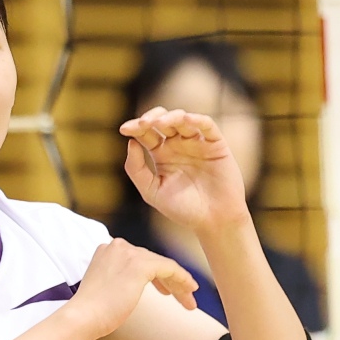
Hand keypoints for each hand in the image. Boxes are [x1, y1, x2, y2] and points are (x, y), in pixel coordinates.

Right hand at [63, 238, 198, 339]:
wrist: (83, 317)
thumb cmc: (92, 312)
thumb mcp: (107, 287)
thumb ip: (121, 279)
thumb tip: (135, 285)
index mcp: (107, 249)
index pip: (140, 259)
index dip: (157, 276)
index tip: (167, 292)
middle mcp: (118, 246)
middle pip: (153, 261)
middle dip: (170, 281)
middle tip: (183, 299)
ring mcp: (129, 253)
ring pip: (163, 265)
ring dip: (179, 283)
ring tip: (189, 302)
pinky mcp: (140, 265)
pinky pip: (170, 268)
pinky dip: (182, 279)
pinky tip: (190, 290)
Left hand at [120, 109, 251, 237]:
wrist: (214, 221)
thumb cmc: (183, 210)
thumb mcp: (152, 192)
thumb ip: (137, 169)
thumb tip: (130, 142)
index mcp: (161, 154)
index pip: (145, 133)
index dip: (134, 127)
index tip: (124, 130)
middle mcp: (178, 144)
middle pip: (162, 120)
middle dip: (151, 118)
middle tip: (142, 124)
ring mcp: (196, 143)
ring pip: (182, 119)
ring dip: (170, 117)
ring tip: (160, 124)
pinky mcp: (216, 144)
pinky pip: (207, 125)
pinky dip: (197, 119)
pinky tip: (185, 119)